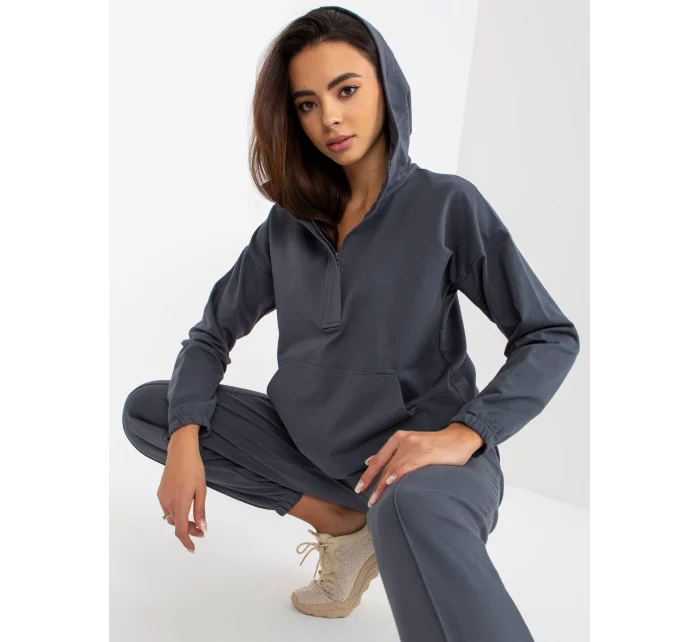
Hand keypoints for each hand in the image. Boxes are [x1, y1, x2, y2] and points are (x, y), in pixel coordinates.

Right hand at [157, 429, 207, 552]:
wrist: (180, 452)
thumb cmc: (194, 469)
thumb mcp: (201, 490)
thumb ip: (200, 511)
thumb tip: (202, 528)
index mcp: (180, 503)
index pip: (180, 530)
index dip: (186, 541)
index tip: (192, 548)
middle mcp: (168, 503)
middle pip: (176, 524)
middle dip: (188, 530)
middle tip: (201, 531)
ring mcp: (162, 497)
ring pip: (171, 517)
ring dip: (182, 521)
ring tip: (194, 519)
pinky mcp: (160, 492)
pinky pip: (167, 508)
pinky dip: (176, 512)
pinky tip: (185, 506)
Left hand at [355, 423, 484, 507]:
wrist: (459, 439)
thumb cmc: (436, 446)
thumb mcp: (411, 446)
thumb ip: (394, 454)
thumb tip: (370, 461)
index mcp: (398, 439)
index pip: (379, 459)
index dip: (368, 474)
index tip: (359, 488)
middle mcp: (404, 440)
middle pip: (384, 465)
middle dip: (374, 484)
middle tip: (368, 501)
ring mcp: (414, 446)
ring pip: (393, 468)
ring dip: (383, 486)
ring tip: (377, 500)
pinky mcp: (425, 452)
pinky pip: (408, 464)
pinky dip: (398, 474)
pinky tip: (390, 483)